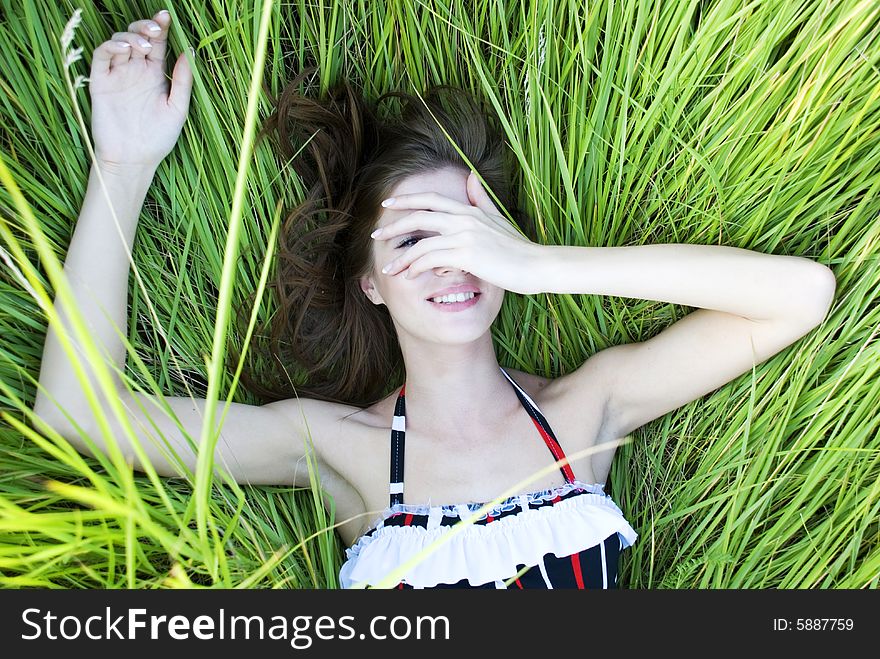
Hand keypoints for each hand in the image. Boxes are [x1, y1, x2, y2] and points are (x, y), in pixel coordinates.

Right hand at [88, 10, 192, 169]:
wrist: (134, 160)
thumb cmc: (158, 138)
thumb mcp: (177, 109)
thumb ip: (182, 81)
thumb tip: (188, 52)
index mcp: (154, 75)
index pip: (157, 44)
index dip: (161, 27)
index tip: (167, 16)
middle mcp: (135, 71)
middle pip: (138, 37)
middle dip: (145, 26)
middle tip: (155, 27)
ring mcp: (117, 75)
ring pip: (119, 42)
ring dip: (130, 36)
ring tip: (142, 44)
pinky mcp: (101, 82)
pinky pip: (102, 57)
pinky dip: (111, 47)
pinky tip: (124, 49)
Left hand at [372, 171, 543, 294]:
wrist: (536, 265)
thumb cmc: (518, 247)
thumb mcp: (498, 218)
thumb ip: (481, 199)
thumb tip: (471, 177)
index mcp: (468, 210)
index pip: (430, 199)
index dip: (406, 200)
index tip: (386, 204)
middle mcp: (463, 219)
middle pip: (418, 217)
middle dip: (393, 226)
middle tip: (376, 235)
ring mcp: (464, 236)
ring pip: (420, 243)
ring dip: (401, 258)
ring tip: (389, 269)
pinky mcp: (466, 254)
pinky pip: (430, 259)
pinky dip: (416, 267)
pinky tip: (409, 276)